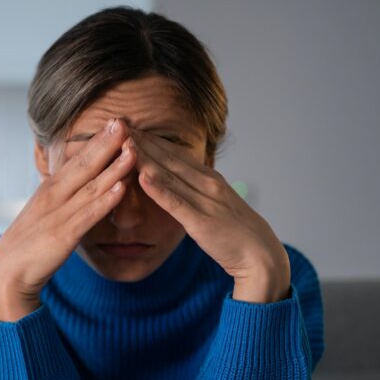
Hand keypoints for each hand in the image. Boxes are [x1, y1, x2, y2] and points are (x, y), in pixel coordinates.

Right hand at [0, 118, 132, 319]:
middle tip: (124, 121)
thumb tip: (84, 187)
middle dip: (105, 143)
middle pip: (84, 165)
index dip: (97, 140)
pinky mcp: (63, 236)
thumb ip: (64, 199)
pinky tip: (121, 189)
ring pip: (90, 187)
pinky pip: (87, 216)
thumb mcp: (46, 213)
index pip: (77, 160)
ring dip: (113, 168)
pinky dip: (104, 202)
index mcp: (50, 189)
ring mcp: (59, 215)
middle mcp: (54, 196)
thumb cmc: (29, 244)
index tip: (116, 121)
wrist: (7, 273)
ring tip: (133, 149)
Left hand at [125, 127, 291, 301]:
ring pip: (170, 175)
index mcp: (210, 179)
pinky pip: (176, 203)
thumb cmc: (237, 234)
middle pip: (169, 158)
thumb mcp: (217, 205)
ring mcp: (205, 201)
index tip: (130, 127)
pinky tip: (142, 178)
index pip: (176, 154)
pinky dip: (159, 190)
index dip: (151, 139)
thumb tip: (180, 187)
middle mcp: (207, 183)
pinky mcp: (201, 222)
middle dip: (143, 141)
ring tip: (123, 142)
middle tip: (118, 124)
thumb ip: (199, 194)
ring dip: (145, 158)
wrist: (261, 254)